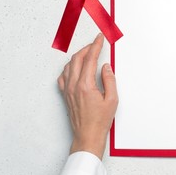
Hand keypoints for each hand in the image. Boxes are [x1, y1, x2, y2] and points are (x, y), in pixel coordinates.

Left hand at [58, 34, 117, 159]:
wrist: (87, 135)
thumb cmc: (100, 121)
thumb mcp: (112, 100)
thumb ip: (109, 80)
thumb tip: (106, 67)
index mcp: (86, 85)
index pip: (90, 59)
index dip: (95, 46)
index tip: (99, 38)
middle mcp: (74, 86)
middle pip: (78, 59)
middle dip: (87, 48)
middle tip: (95, 44)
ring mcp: (68, 90)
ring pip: (69, 66)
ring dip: (78, 56)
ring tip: (87, 54)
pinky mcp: (65, 95)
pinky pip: (63, 76)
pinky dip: (69, 68)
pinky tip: (75, 68)